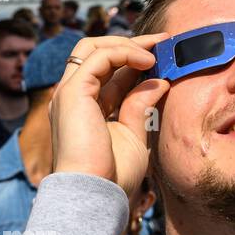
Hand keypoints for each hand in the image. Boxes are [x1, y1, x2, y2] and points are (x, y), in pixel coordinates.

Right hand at [50, 34, 170, 196]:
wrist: (96, 193)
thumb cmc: (113, 174)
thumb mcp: (134, 133)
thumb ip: (142, 106)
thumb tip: (159, 81)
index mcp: (86, 107)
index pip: (108, 70)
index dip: (134, 58)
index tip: (164, 53)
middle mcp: (74, 96)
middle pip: (95, 52)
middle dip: (130, 42)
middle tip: (162, 41)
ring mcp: (70, 93)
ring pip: (92, 48)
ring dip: (128, 44)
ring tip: (157, 50)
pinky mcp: (72, 93)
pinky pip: (98, 57)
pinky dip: (124, 52)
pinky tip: (147, 61)